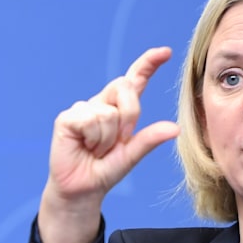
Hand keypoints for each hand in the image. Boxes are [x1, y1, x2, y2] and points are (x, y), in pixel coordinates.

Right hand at [37, 46, 180, 242]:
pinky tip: (84, 146)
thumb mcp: (131, 156)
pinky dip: (92, 138)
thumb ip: (149, 140)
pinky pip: (89, 119)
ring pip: (107, 111)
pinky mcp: (67, 118)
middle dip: (129, 115)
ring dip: (106, 138)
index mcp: (119, 109)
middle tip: (119, 141)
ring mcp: (83, 109)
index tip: (165, 52)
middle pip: (123, 87)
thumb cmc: (104, 171)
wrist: (82, 190)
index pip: (134, 79)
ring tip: (96, 150)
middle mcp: (101, 104)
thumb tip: (175, 128)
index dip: (148, 63)